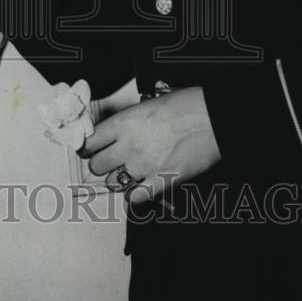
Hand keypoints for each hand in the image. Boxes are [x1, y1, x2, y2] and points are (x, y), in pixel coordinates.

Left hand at [82, 87, 220, 204]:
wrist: (215, 117)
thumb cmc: (187, 105)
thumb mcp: (149, 104)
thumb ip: (129, 121)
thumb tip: (117, 132)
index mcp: (124, 122)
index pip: (89, 141)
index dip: (87, 147)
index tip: (88, 150)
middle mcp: (129, 145)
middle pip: (97, 165)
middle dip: (101, 165)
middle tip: (108, 163)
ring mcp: (144, 165)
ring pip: (113, 183)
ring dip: (117, 180)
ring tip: (126, 175)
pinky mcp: (162, 181)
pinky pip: (137, 197)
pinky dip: (135, 196)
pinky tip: (137, 191)